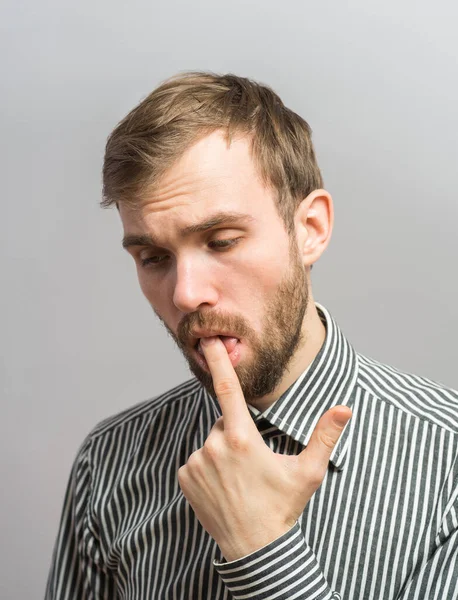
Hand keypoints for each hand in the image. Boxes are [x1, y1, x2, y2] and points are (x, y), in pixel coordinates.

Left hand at [177, 336, 351, 561]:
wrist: (254, 549)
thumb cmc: (282, 507)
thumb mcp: (308, 472)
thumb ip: (324, 436)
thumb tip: (345, 408)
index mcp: (243, 439)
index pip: (228, 390)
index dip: (219, 361)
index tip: (208, 339)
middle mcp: (215, 447)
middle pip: (224, 423)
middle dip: (237, 434)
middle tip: (252, 464)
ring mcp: (197, 463)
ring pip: (211, 442)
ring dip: (223, 452)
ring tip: (239, 480)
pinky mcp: (185, 478)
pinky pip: (197, 460)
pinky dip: (208, 467)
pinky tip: (223, 487)